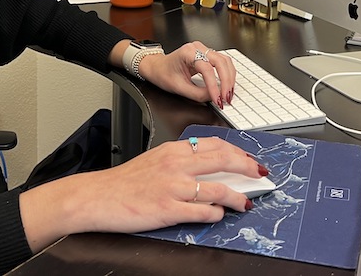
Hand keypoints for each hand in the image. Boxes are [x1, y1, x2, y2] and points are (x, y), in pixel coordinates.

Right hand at [19, 136, 264, 250]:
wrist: (99, 196)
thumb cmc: (125, 181)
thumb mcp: (155, 160)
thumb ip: (180, 160)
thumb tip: (207, 165)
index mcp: (174, 150)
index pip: (214, 145)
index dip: (237, 152)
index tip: (249, 159)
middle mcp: (176, 164)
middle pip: (222, 160)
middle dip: (247, 167)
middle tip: (261, 174)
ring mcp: (174, 187)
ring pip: (218, 187)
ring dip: (238, 196)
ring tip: (246, 202)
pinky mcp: (169, 209)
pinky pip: (202, 211)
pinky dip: (216, 213)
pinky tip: (219, 214)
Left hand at [140, 42, 235, 107]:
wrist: (157, 67)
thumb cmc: (163, 74)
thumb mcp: (178, 88)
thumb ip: (197, 94)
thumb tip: (213, 98)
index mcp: (187, 53)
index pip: (206, 68)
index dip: (214, 85)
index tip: (217, 99)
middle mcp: (197, 48)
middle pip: (220, 62)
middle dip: (226, 81)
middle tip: (226, 97)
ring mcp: (203, 49)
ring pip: (225, 61)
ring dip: (229, 78)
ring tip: (228, 93)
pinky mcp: (207, 54)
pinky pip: (222, 62)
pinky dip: (227, 74)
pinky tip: (227, 85)